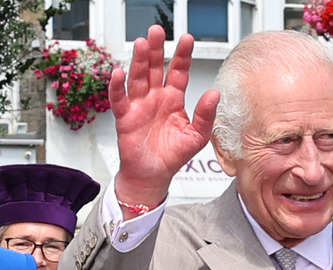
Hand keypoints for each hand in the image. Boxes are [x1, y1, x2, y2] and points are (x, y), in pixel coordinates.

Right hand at [111, 25, 219, 214]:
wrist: (152, 176)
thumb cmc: (172, 156)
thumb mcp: (197, 136)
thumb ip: (206, 115)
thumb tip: (215, 94)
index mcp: (174, 99)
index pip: (178, 71)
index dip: (182, 55)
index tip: (186, 39)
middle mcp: (155, 98)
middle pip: (155, 68)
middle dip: (156, 49)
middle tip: (157, 31)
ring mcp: (139, 105)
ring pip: (138, 78)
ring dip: (138, 61)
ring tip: (141, 44)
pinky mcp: (125, 117)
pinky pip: (119, 99)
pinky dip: (117, 86)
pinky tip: (118, 73)